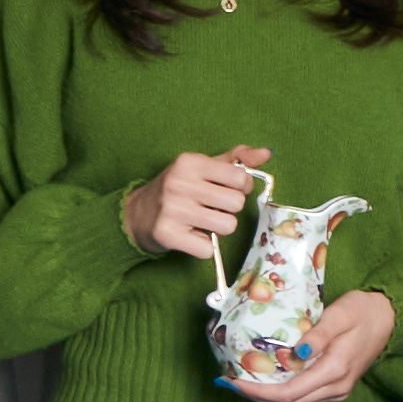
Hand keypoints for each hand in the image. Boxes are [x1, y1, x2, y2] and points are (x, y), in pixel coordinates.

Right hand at [124, 141, 271, 265]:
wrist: (137, 214)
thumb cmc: (179, 188)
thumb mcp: (204, 167)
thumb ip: (236, 160)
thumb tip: (266, 153)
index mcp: (191, 162)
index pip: (240, 178)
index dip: (240, 188)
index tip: (225, 189)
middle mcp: (180, 183)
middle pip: (236, 204)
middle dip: (229, 209)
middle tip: (210, 207)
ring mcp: (172, 209)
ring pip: (227, 226)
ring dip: (218, 228)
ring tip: (201, 221)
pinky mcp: (168, 234)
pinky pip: (208, 249)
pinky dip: (202, 246)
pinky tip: (189, 234)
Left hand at [224, 286, 401, 401]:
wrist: (391, 318)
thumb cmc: (364, 311)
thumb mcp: (340, 314)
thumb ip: (319, 333)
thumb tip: (297, 352)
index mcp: (335, 370)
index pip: (288, 393)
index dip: (256, 391)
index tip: (231, 380)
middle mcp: (335, 388)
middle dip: (254, 396)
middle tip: (226, 381)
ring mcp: (336, 390)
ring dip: (264, 396)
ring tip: (240, 380)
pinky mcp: (334, 387)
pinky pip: (301, 396)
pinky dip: (278, 392)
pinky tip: (263, 379)